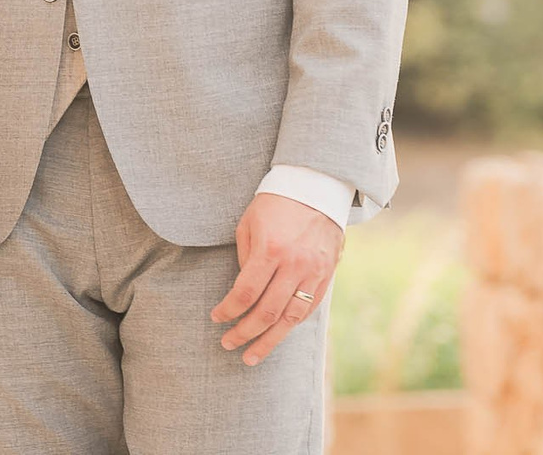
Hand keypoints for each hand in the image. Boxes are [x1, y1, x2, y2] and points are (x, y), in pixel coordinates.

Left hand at [210, 192, 341, 365]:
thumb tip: (242, 292)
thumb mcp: (249, 224)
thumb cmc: (275, 203)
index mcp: (270, 250)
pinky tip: (278, 333)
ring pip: (290, 318)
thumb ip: (245, 260)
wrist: (317, 186)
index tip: (216, 318)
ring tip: (252, 356)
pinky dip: (291, 324)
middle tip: (228, 344)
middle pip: (266, 312)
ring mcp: (314, 272)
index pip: (245, 293)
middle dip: (244, 333)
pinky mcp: (327, 274)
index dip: (228, 311)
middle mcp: (294, 265)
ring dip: (269, 341)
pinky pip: (309, 308)